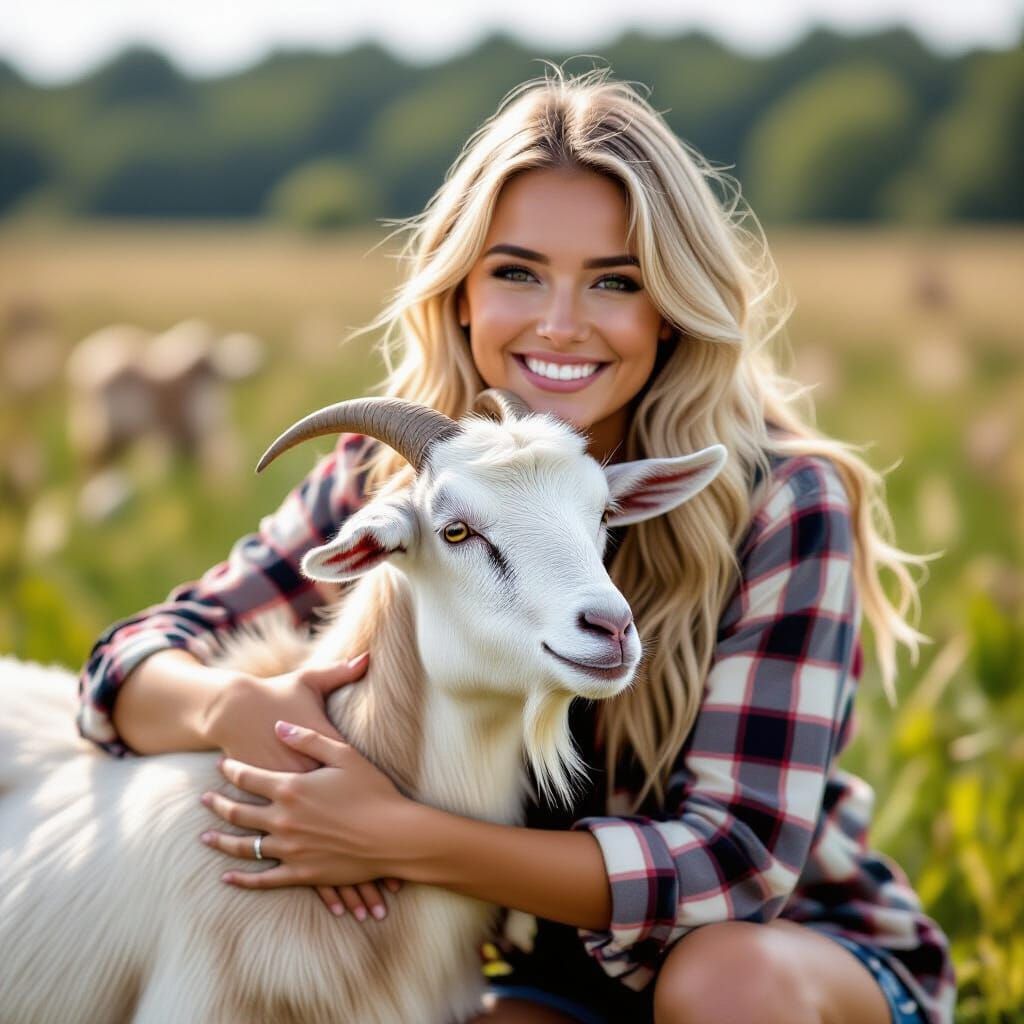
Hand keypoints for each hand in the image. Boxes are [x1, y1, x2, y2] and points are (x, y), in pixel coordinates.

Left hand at [200, 721, 413, 921]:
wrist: (393, 835)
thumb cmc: (373, 790)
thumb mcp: (344, 754)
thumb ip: (309, 739)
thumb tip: (278, 726)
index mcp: (291, 788)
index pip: (248, 776)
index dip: (231, 769)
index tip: (221, 765)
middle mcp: (282, 819)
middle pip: (237, 811)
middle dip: (217, 804)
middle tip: (203, 800)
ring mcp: (289, 849)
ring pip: (243, 846)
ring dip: (221, 841)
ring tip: (204, 837)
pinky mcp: (301, 873)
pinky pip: (263, 879)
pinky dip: (242, 879)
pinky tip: (227, 877)